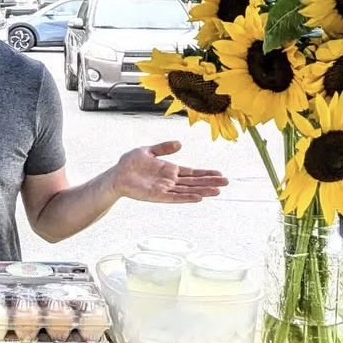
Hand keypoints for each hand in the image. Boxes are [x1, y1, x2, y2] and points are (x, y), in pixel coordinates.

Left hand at [113, 141, 227, 202]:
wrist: (115, 175)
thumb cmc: (129, 163)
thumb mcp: (148, 151)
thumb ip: (164, 148)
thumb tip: (180, 144)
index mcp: (169, 170)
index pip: (192, 172)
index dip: (205, 173)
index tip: (219, 173)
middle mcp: (170, 181)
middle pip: (194, 182)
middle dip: (210, 182)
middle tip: (226, 183)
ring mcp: (164, 189)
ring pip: (188, 190)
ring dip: (203, 191)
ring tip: (218, 191)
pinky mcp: (157, 196)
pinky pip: (174, 198)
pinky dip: (186, 198)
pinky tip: (198, 198)